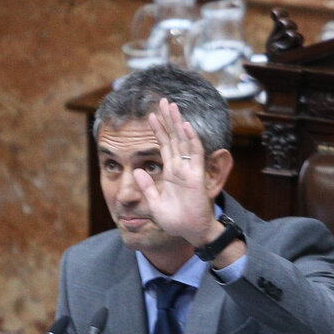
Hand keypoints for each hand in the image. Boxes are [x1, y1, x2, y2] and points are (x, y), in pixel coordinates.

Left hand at [133, 98, 223, 247]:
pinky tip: (185, 126)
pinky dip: (191, 140)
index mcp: (171, 173)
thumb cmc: (175, 220)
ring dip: (178, 123)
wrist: (190, 232)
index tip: (150, 115)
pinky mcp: (197, 177)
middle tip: (163, 101)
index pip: (163, 146)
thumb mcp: (154, 203)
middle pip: (174, 138)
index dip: (158, 130)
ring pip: (183, 141)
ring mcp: (189, 170)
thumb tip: (136, 171)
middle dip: (168, 119)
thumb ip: (147, 187)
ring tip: (171, 106)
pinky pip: (195, 155)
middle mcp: (180, 168)